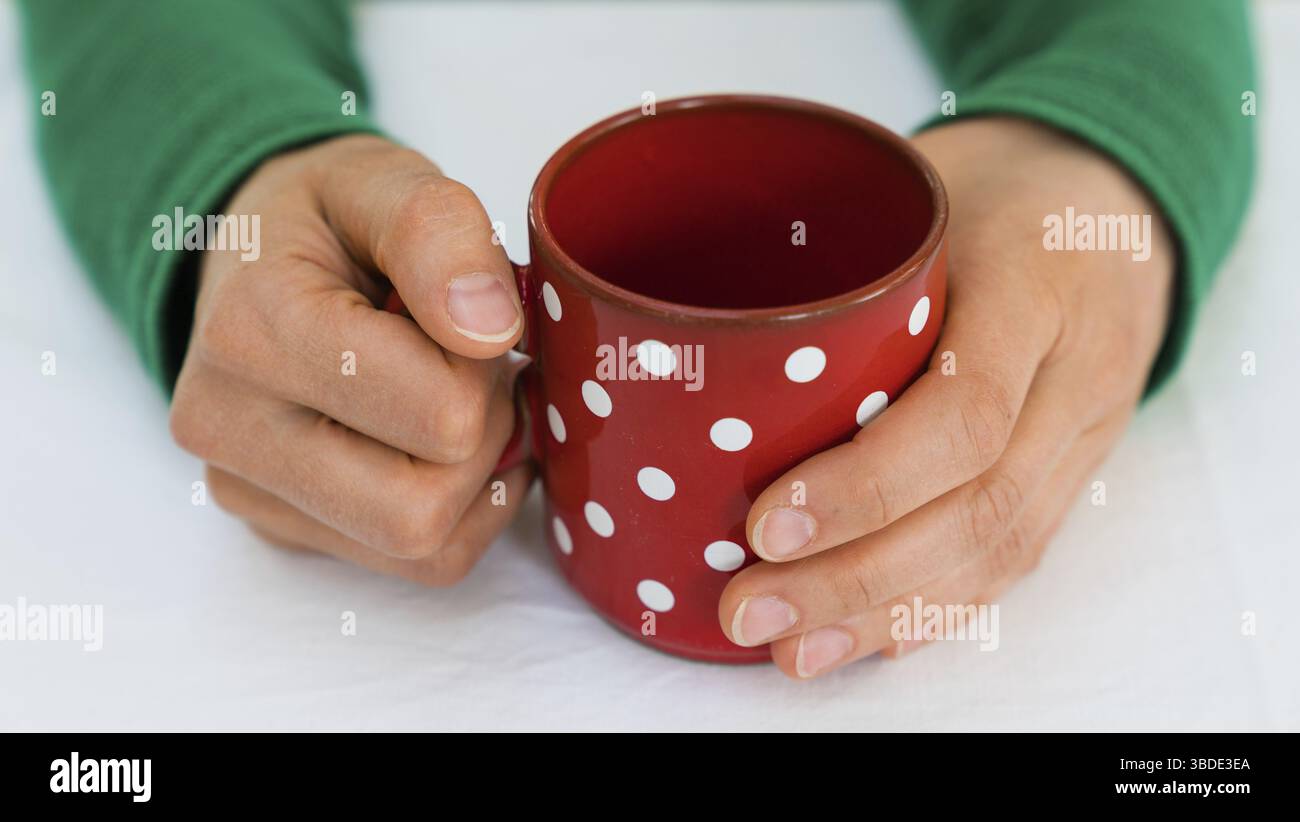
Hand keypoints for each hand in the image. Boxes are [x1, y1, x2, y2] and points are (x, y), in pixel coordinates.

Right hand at [170, 135, 531, 584]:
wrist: (256, 250)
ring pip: (422, 548)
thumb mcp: (384, 180)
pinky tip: (450, 446)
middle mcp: (227, 426)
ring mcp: (244, 487)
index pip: (440, 414)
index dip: (488, 366)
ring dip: (475, 478)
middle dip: (483, 435)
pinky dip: (461, 512)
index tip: (469, 316)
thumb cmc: (329, 216)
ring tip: (456, 399)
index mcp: (251, 330)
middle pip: (422, 507)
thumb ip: (438, 233)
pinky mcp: (277, 526)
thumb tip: (490, 329)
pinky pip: (413, 563)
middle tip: (472, 367)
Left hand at [718, 118, 1173, 676]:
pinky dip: (933, 608)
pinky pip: (1013, 555)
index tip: (764, 525)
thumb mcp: (920, 183)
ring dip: (886, 613)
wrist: (1109, 193)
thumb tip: (690, 331)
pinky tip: (863, 638)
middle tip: (750, 608)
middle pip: (978, 508)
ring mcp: (1086, 432)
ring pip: (998, 551)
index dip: (866, 485)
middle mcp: (1076, 374)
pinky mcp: (1072, 470)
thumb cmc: (991, 184)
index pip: (966, 412)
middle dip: (856, 578)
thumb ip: (834, 253)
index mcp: (1036, 284)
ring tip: (790, 647)